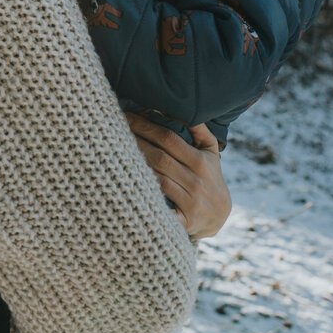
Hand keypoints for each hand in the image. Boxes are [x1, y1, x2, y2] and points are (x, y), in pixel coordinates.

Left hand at [126, 114, 231, 240]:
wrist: (219, 216)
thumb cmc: (209, 177)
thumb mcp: (211, 153)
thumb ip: (201, 131)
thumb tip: (186, 110)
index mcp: (200, 162)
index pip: (169, 139)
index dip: (146, 126)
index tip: (126, 117)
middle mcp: (196, 181)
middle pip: (159, 158)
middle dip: (135, 143)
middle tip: (114, 131)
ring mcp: (190, 202)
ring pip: (156, 180)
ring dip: (135, 167)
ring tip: (115, 153)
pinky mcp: (183, 221)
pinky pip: (160, 209)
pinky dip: (146, 200)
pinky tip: (127, 188)